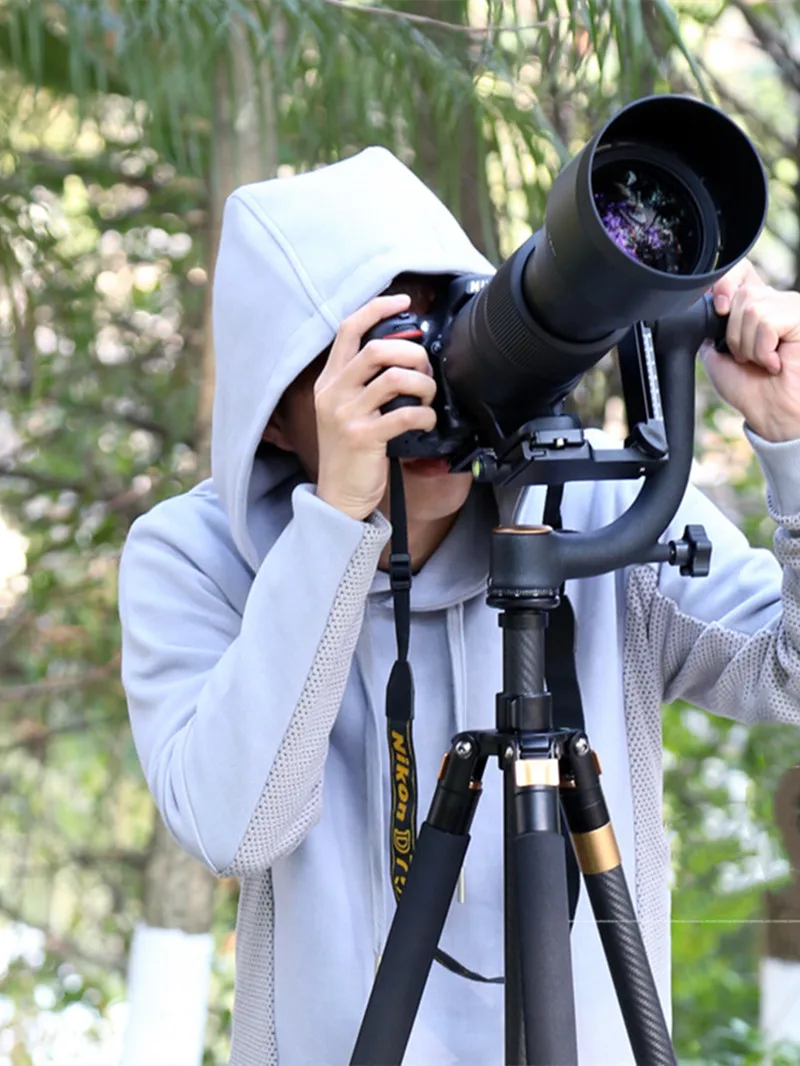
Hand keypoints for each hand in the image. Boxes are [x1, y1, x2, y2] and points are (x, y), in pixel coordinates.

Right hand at [314, 293, 435, 519]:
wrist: (338, 496)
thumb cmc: (351, 453)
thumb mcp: (346, 411)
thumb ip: (364, 384)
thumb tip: (405, 357)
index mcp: (329, 381)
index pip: (348, 329)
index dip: (377, 309)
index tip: (403, 302)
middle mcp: (333, 393)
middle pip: (376, 349)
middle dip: (411, 352)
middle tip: (424, 368)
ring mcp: (346, 415)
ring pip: (393, 378)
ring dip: (422, 384)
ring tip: (428, 396)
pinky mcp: (363, 437)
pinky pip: (403, 414)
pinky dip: (423, 415)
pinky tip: (426, 421)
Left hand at [701, 259, 799, 441]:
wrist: (771, 412)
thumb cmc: (750, 388)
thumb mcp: (717, 354)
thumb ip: (710, 328)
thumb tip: (702, 308)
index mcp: (756, 306)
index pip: (741, 270)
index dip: (726, 283)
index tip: (719, 309)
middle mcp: (776, 302)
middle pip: (743, 294)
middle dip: (735, 333)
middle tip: (747, 357)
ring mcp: (791, 309)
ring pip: (754, 308)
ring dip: (749, 344)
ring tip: (763, 361)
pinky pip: (769, 322)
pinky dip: (763, 348)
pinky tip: (776, 362)